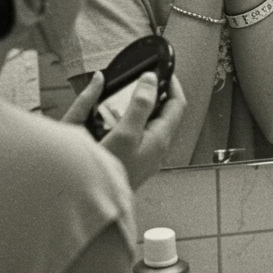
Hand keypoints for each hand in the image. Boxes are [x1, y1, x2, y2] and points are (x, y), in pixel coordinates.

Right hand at [62, 71, 187, 188]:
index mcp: (161, 138)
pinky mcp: (133, 159)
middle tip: (139, 80)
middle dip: (153, 93)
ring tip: (123, 95)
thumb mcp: (126, 133)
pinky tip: (111, 118)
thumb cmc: (112, 172)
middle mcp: (157, 147)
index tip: (162, 69)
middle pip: (163, 112)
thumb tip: (151, 80)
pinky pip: (136, 132)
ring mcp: (145, 154)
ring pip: (149, 122)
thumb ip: (140, 105)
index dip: (172, 84)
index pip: (178, 104)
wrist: (94, 203)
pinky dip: (128, 119)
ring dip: (139, 106)